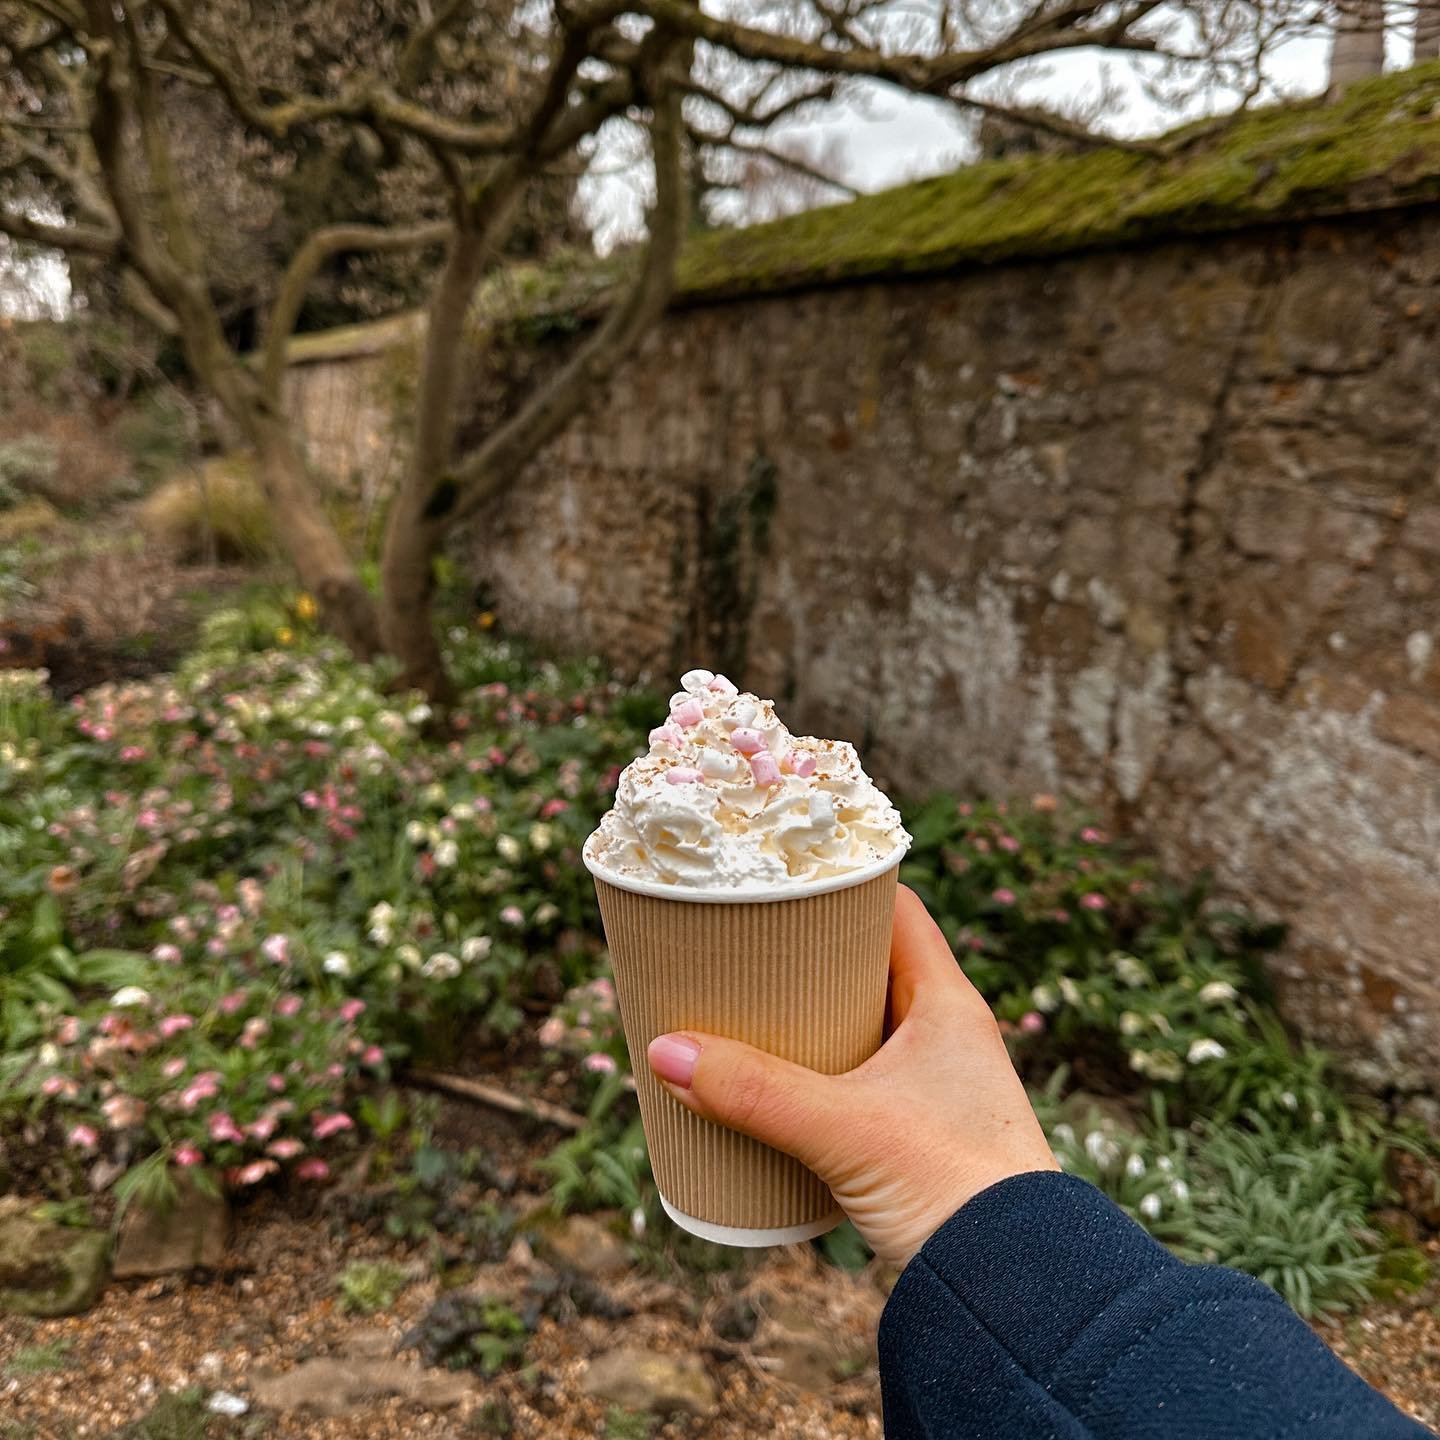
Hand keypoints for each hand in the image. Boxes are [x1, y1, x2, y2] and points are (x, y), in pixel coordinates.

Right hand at [646, 885, 1057, 1266]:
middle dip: (810, 955)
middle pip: (872, 965)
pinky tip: (777, 1085)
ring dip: (813, 1017)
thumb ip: (755, 1091)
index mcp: (948, 1004)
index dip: (845, 883)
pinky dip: (820, 1071)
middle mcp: (948, 1035)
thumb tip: (666, 1050)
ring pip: (865, 1025)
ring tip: (747, 1010)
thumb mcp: (843, 1129)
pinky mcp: (920, 1134)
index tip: (787, 873)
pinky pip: (861, 1078)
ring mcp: (936, 1086)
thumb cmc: (955, 1191)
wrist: (1014, 1292)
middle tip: (747, 943)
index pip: (898, 909)